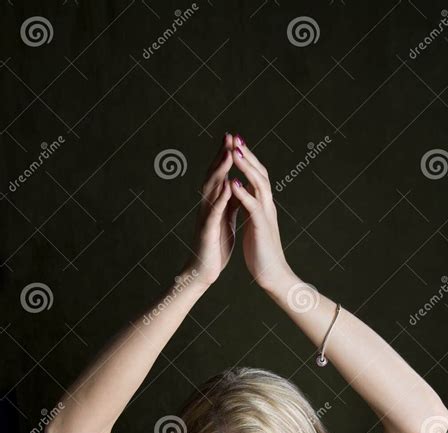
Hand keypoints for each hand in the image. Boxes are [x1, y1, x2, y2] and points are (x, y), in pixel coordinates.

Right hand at [186, 133, 239, 285]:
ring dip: (220, 171)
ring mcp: (206, 218)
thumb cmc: (214, 248)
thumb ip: (228, 204)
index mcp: (214, 205)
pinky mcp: (208, 232)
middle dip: (221, 155)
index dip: (226, 157)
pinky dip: (220, 199)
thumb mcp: (224, 222)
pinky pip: (214, 213)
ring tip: (228, 154)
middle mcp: (207, 207)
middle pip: (213, 176)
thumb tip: (234, 186)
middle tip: (229, 135)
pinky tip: (227, 187)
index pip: (220, 176)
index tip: (234, 139)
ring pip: (211, 190)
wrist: (203, 272)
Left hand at [229, 136, 289, 289]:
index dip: (245, 159)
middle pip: (259, 173)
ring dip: (245, 167)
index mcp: (262, 205)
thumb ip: (251, 209)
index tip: (233, 143)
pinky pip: (253, 207)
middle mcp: (266, 206)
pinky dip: (243, 194)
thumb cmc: (261, 252)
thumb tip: (246, 196)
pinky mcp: (262, 227)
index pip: (255, 176)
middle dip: (246, 155)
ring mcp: (265, 215)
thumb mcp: (255, 225)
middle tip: (234, 137)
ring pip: (258, 184)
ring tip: (233, 151)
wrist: (272, 274)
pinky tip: (234, 183)